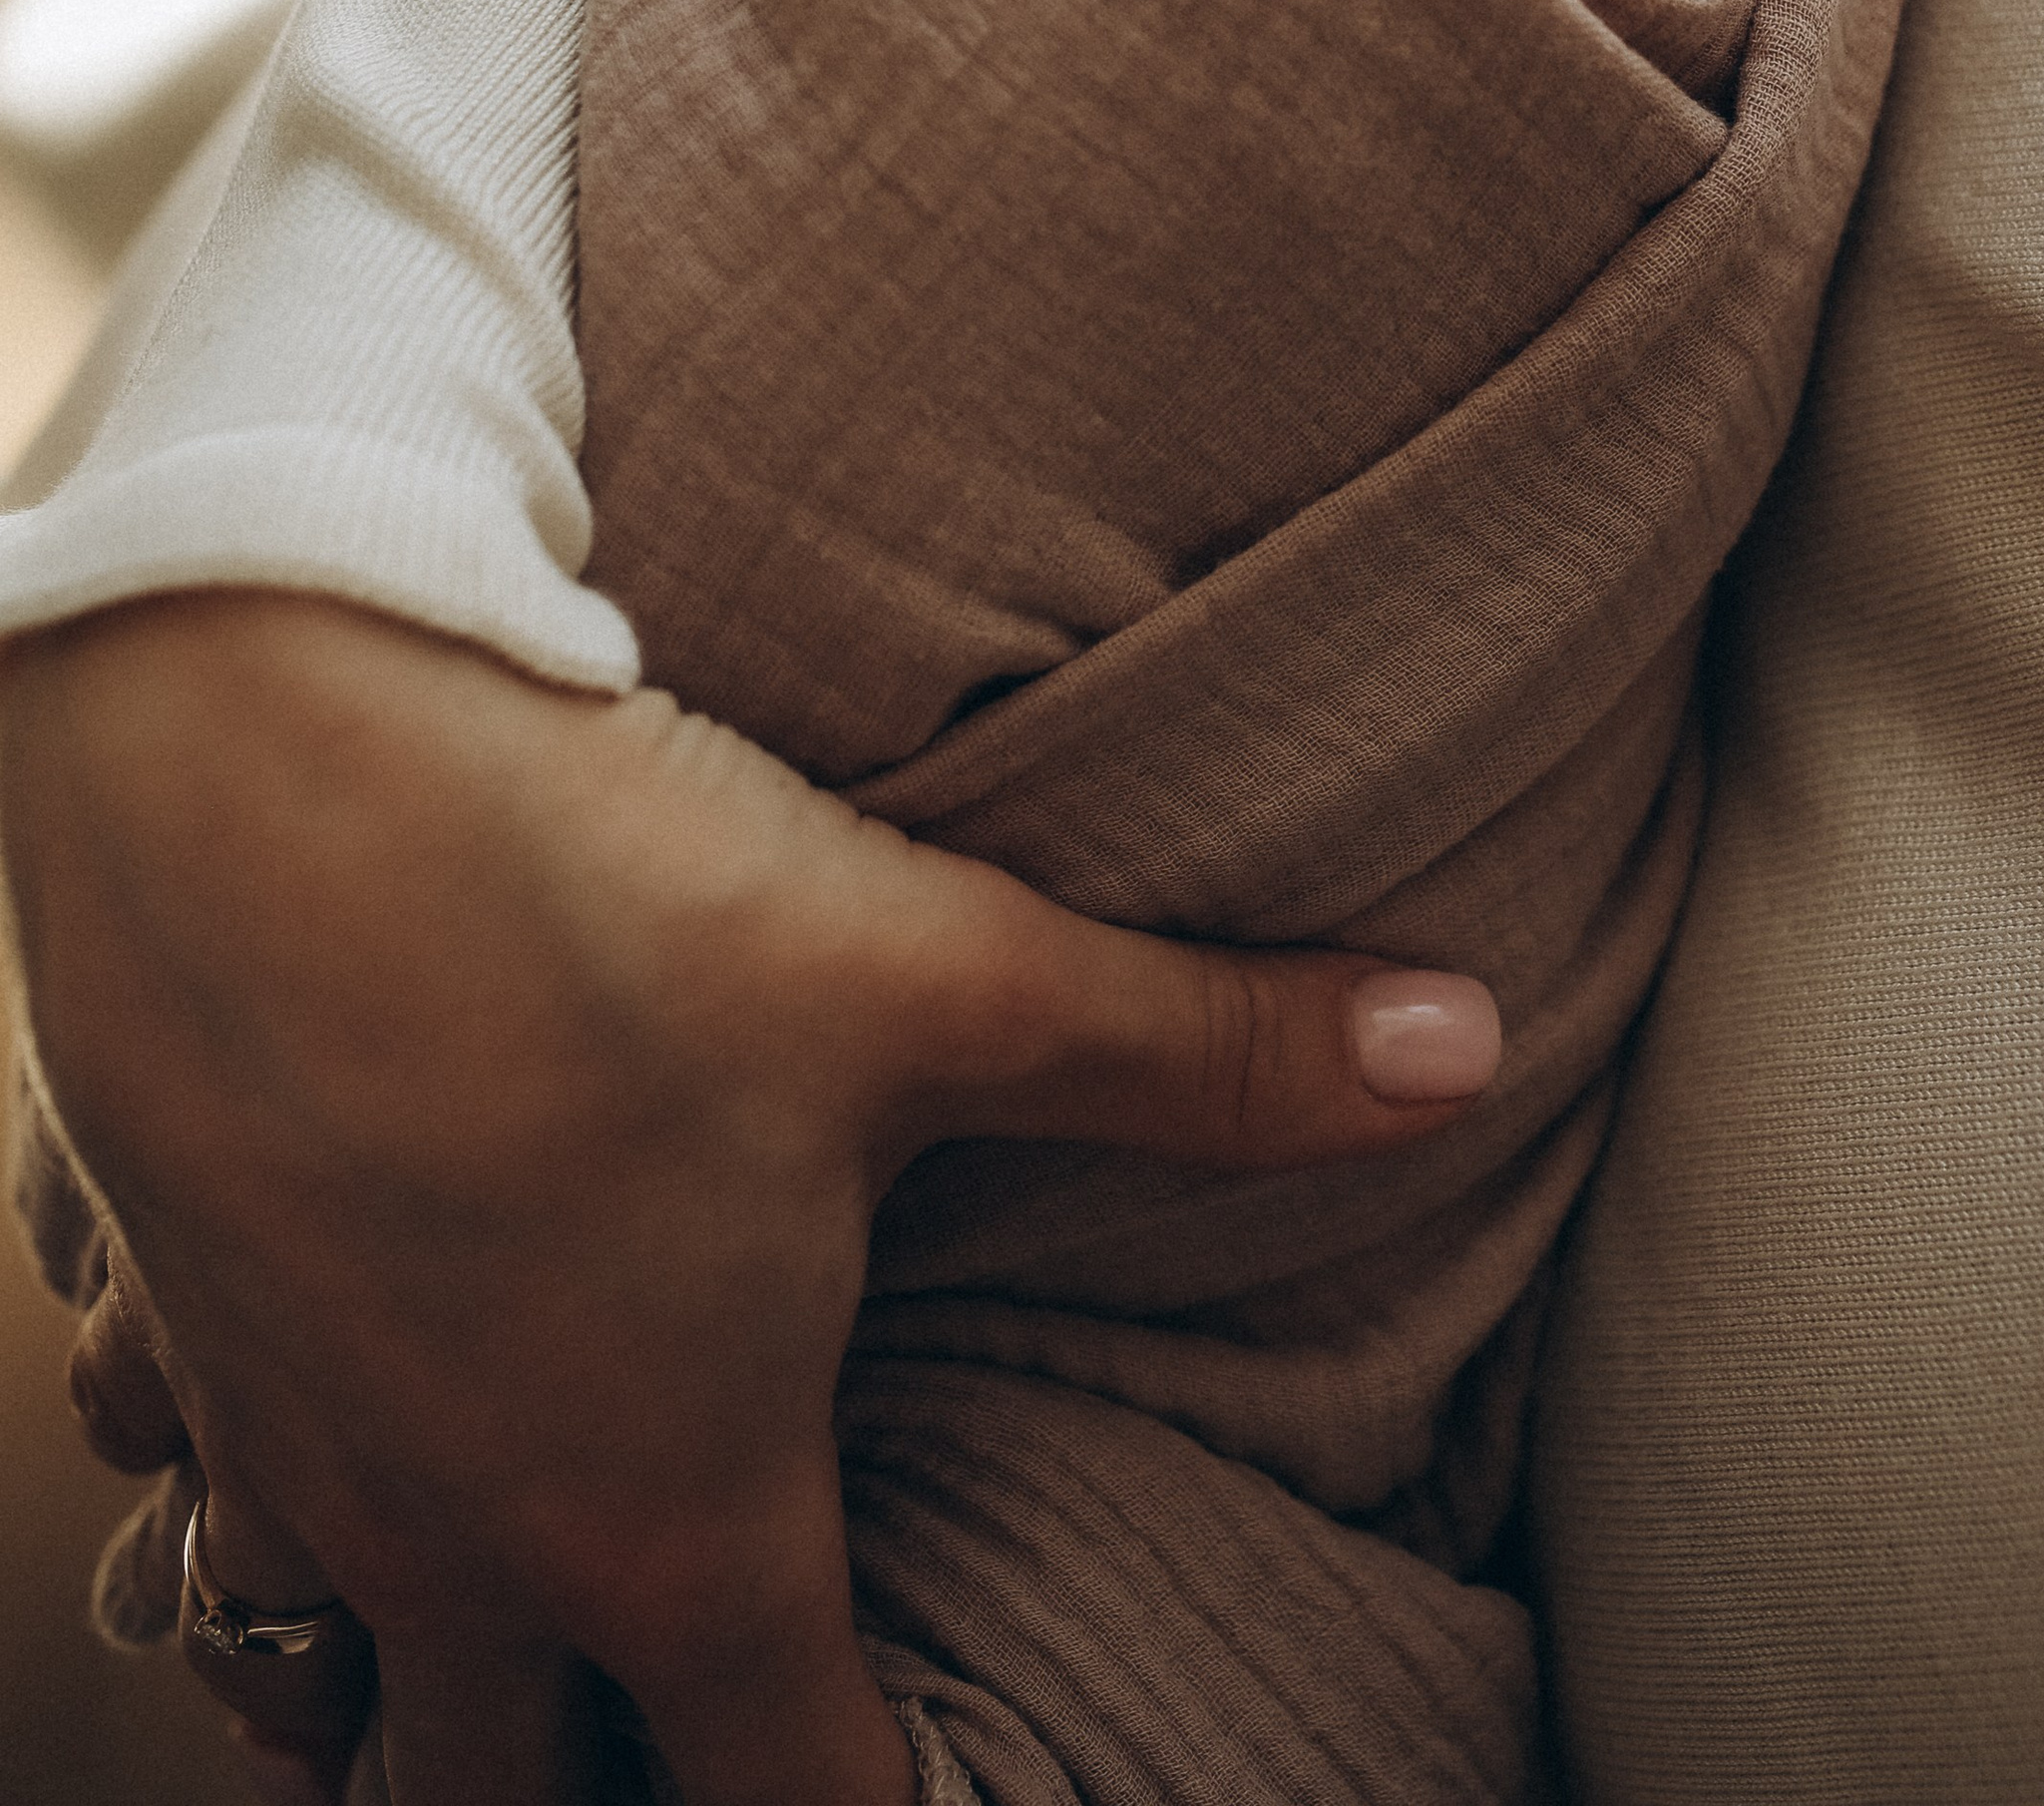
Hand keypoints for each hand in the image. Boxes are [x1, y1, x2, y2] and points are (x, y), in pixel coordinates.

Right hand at [3, 593, 1497, 1805]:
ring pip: (333, 1688)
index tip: (935, 1795)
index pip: (789, 1804)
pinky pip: (196, 1514)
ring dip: (423, 1681)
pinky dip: (263, 1517)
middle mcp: (457, 1547)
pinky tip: (335, 1411)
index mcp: (672, 1520)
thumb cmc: (605, 893)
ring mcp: (285, 1456)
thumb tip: (1468, 1041)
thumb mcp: (939, 976)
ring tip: (518, 1615)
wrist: (251, 747)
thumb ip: (1202, 1052)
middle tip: (704, 1719)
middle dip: (614, 1796)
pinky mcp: (170, 1322)